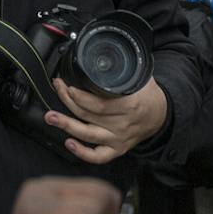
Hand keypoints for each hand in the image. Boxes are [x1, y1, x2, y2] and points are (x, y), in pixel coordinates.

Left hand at [48, 77, 168, 164]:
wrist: (161, 116)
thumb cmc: (149, 96)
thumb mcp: (141, 77)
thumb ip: (123, 70)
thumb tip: (102, 57)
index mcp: (129, 105)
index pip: (99, 104)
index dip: (80, 97)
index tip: (68, 86)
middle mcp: (122, 124)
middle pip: (88, 115)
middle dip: (67, 101)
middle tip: (57, 89)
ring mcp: (118, 138)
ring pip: (88, 134)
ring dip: (66, 125)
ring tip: (51, 117)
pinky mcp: (117, 149)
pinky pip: (98, 156)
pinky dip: (82, 153)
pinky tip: (69, 143)